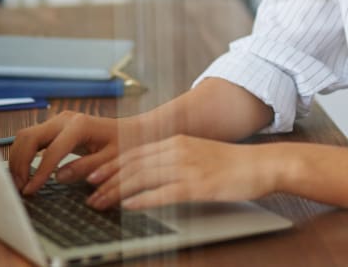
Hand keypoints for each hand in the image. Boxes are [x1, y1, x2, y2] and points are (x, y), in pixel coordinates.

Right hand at [9, 111, 126, 194]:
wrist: (131, 130)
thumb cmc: (125, 144)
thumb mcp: (111, 159)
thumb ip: (86, 167)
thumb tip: (59, 177)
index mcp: (79, 126)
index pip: (50, 152)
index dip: (38, 173)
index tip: (30, 191)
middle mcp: (65, 119)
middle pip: (29, 137)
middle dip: (19, 163)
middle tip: (19, 188)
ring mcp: (58, 121)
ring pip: (25, 136)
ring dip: (17, 158)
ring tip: (19, 183)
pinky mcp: (55, 127)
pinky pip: (31, 138)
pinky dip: (23, 154)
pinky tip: (24, 172)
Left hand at [85, 135, 278, 210]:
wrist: (263, 165)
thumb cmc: (233, 164)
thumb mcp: (199, 154)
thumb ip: (174, 160)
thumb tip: (151, 174)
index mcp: (177, 141)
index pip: (134, 152)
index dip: (110, 164)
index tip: (91, 174)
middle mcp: (178, 150)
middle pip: (132, 163)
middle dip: (105, 178)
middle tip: (85, 190)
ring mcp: (188, 167)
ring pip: (142, 177)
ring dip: (116, 191)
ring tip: (98, 202)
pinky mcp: (198, 185)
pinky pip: (164, 192)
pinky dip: (142, 199)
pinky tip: (127, 206)